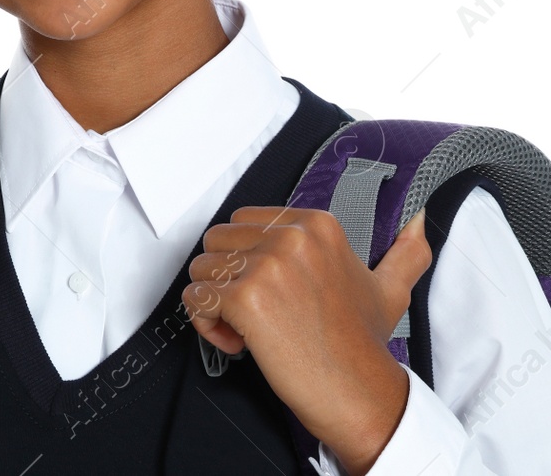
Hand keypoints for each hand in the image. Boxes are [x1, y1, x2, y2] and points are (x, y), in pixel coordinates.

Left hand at [182, 205, 430, 475]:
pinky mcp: (245, 298)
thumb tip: (420, 220)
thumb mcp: (389, 288)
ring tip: (249, 329)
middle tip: (257, 312)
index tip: (271, 291)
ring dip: (214, 304)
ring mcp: (267, 266)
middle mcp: (291, 238)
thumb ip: (405, 252)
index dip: (246, 258)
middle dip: (225, 278)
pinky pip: (195, 299)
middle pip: (216, 241)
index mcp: (316, 226)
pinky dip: (206, 324)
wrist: (359, 392)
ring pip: (200, 269)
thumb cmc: (362, 344)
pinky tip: (239, 343)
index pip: (241, 221)